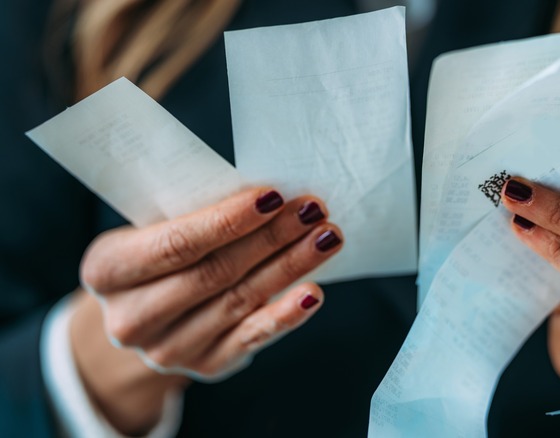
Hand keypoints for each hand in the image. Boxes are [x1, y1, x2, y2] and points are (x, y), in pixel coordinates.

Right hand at [72, 187, 342, 433]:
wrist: (146, 315)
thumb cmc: (158, 255)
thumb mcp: (152, 229)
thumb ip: (194, 215)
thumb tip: (269, 195)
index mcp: (106, 270)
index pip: (175, 243)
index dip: (227, 221)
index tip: (273, 195)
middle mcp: (131, 317)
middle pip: (214, 272)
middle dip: (271, 238)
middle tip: (313, 210)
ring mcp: (167, 349)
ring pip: (239, 301)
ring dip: (289, 267)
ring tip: (325, 238)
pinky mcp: (205, 365)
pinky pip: (251, 338)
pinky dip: (285, 315)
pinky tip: (313, 293)